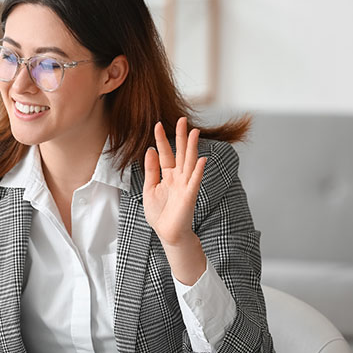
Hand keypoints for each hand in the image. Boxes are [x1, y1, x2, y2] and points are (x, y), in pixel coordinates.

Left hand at [143, 117, 205, 245]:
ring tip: (194, 132)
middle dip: (181, 137)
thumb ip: (150, 171)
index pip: (165, 154)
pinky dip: (199, 170)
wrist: (167, 233)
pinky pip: (195, 181)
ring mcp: (185, 185)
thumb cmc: (159, 214)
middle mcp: (178, 177)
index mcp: (167, 176)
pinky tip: (203, 159)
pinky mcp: (190, 196)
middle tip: (181, 119)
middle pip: (180, 153)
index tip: (157, 124)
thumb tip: (150, 150)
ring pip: (190, 162)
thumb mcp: (149, 189)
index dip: (161, 140)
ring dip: (192, 148)